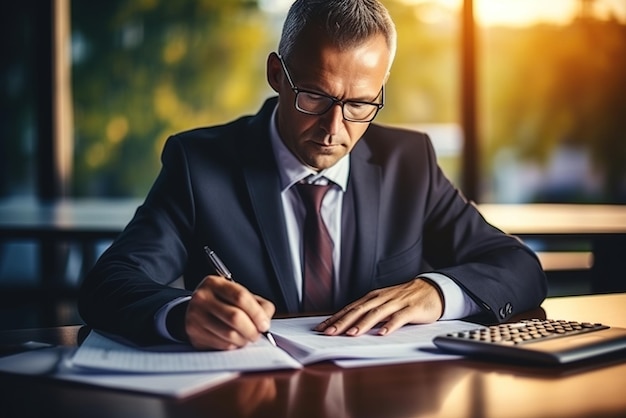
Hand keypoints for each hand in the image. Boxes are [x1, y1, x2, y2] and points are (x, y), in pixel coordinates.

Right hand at [184, 275, 274, 349]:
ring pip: (229, 334)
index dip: (257, 313)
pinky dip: (233, 346)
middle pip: (235, 317)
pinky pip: (221, 344)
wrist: (197, 311)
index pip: (240, 297)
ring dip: (243, 340)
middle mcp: (202, 297)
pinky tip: (234, 340)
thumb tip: (265, 319)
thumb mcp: (238, 294)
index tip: (264, 324)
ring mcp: (195, 316)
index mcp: (215, 283)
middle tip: (257, 334)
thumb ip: (258, 304)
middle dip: (252, 330)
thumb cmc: (222, 302)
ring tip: (246, 338)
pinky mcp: (194, 333)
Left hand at [314, 278, 442, 336]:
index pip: (350, 308)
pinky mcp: (412, 309)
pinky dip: (390, 325)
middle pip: (359, 310)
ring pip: (376, 313)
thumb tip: (348, 325)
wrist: (432, 289)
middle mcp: (382, 298)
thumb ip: (369, 313)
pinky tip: (382, 333)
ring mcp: (397, 303)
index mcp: (373, 297)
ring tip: (351, 333)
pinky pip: (400, 318)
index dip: (336, 318)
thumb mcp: (384, 303)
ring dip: (363, 324)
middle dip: (343, 321)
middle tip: (329, 332)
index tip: (321, 327)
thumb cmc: (405, 299)